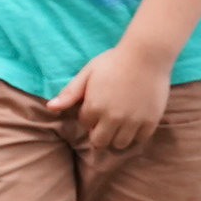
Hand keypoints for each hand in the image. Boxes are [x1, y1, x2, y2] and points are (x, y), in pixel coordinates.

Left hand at [49, 38, 171, 155]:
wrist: (146, 56)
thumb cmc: (113, 61)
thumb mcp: (87, 73)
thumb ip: (70, 93)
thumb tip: (50, 108)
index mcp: (94, 107)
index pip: (85, 124)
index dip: (88, 117)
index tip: (94, 107)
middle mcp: (112, 118)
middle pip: (100, 142)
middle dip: (98, 135)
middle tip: (103, 123)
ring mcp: (133, 121)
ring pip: (120, 144)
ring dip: (116, 137)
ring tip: (118, 125)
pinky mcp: (150, 121)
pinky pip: (140, 139)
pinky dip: (135, 135)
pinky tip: (133, 123)